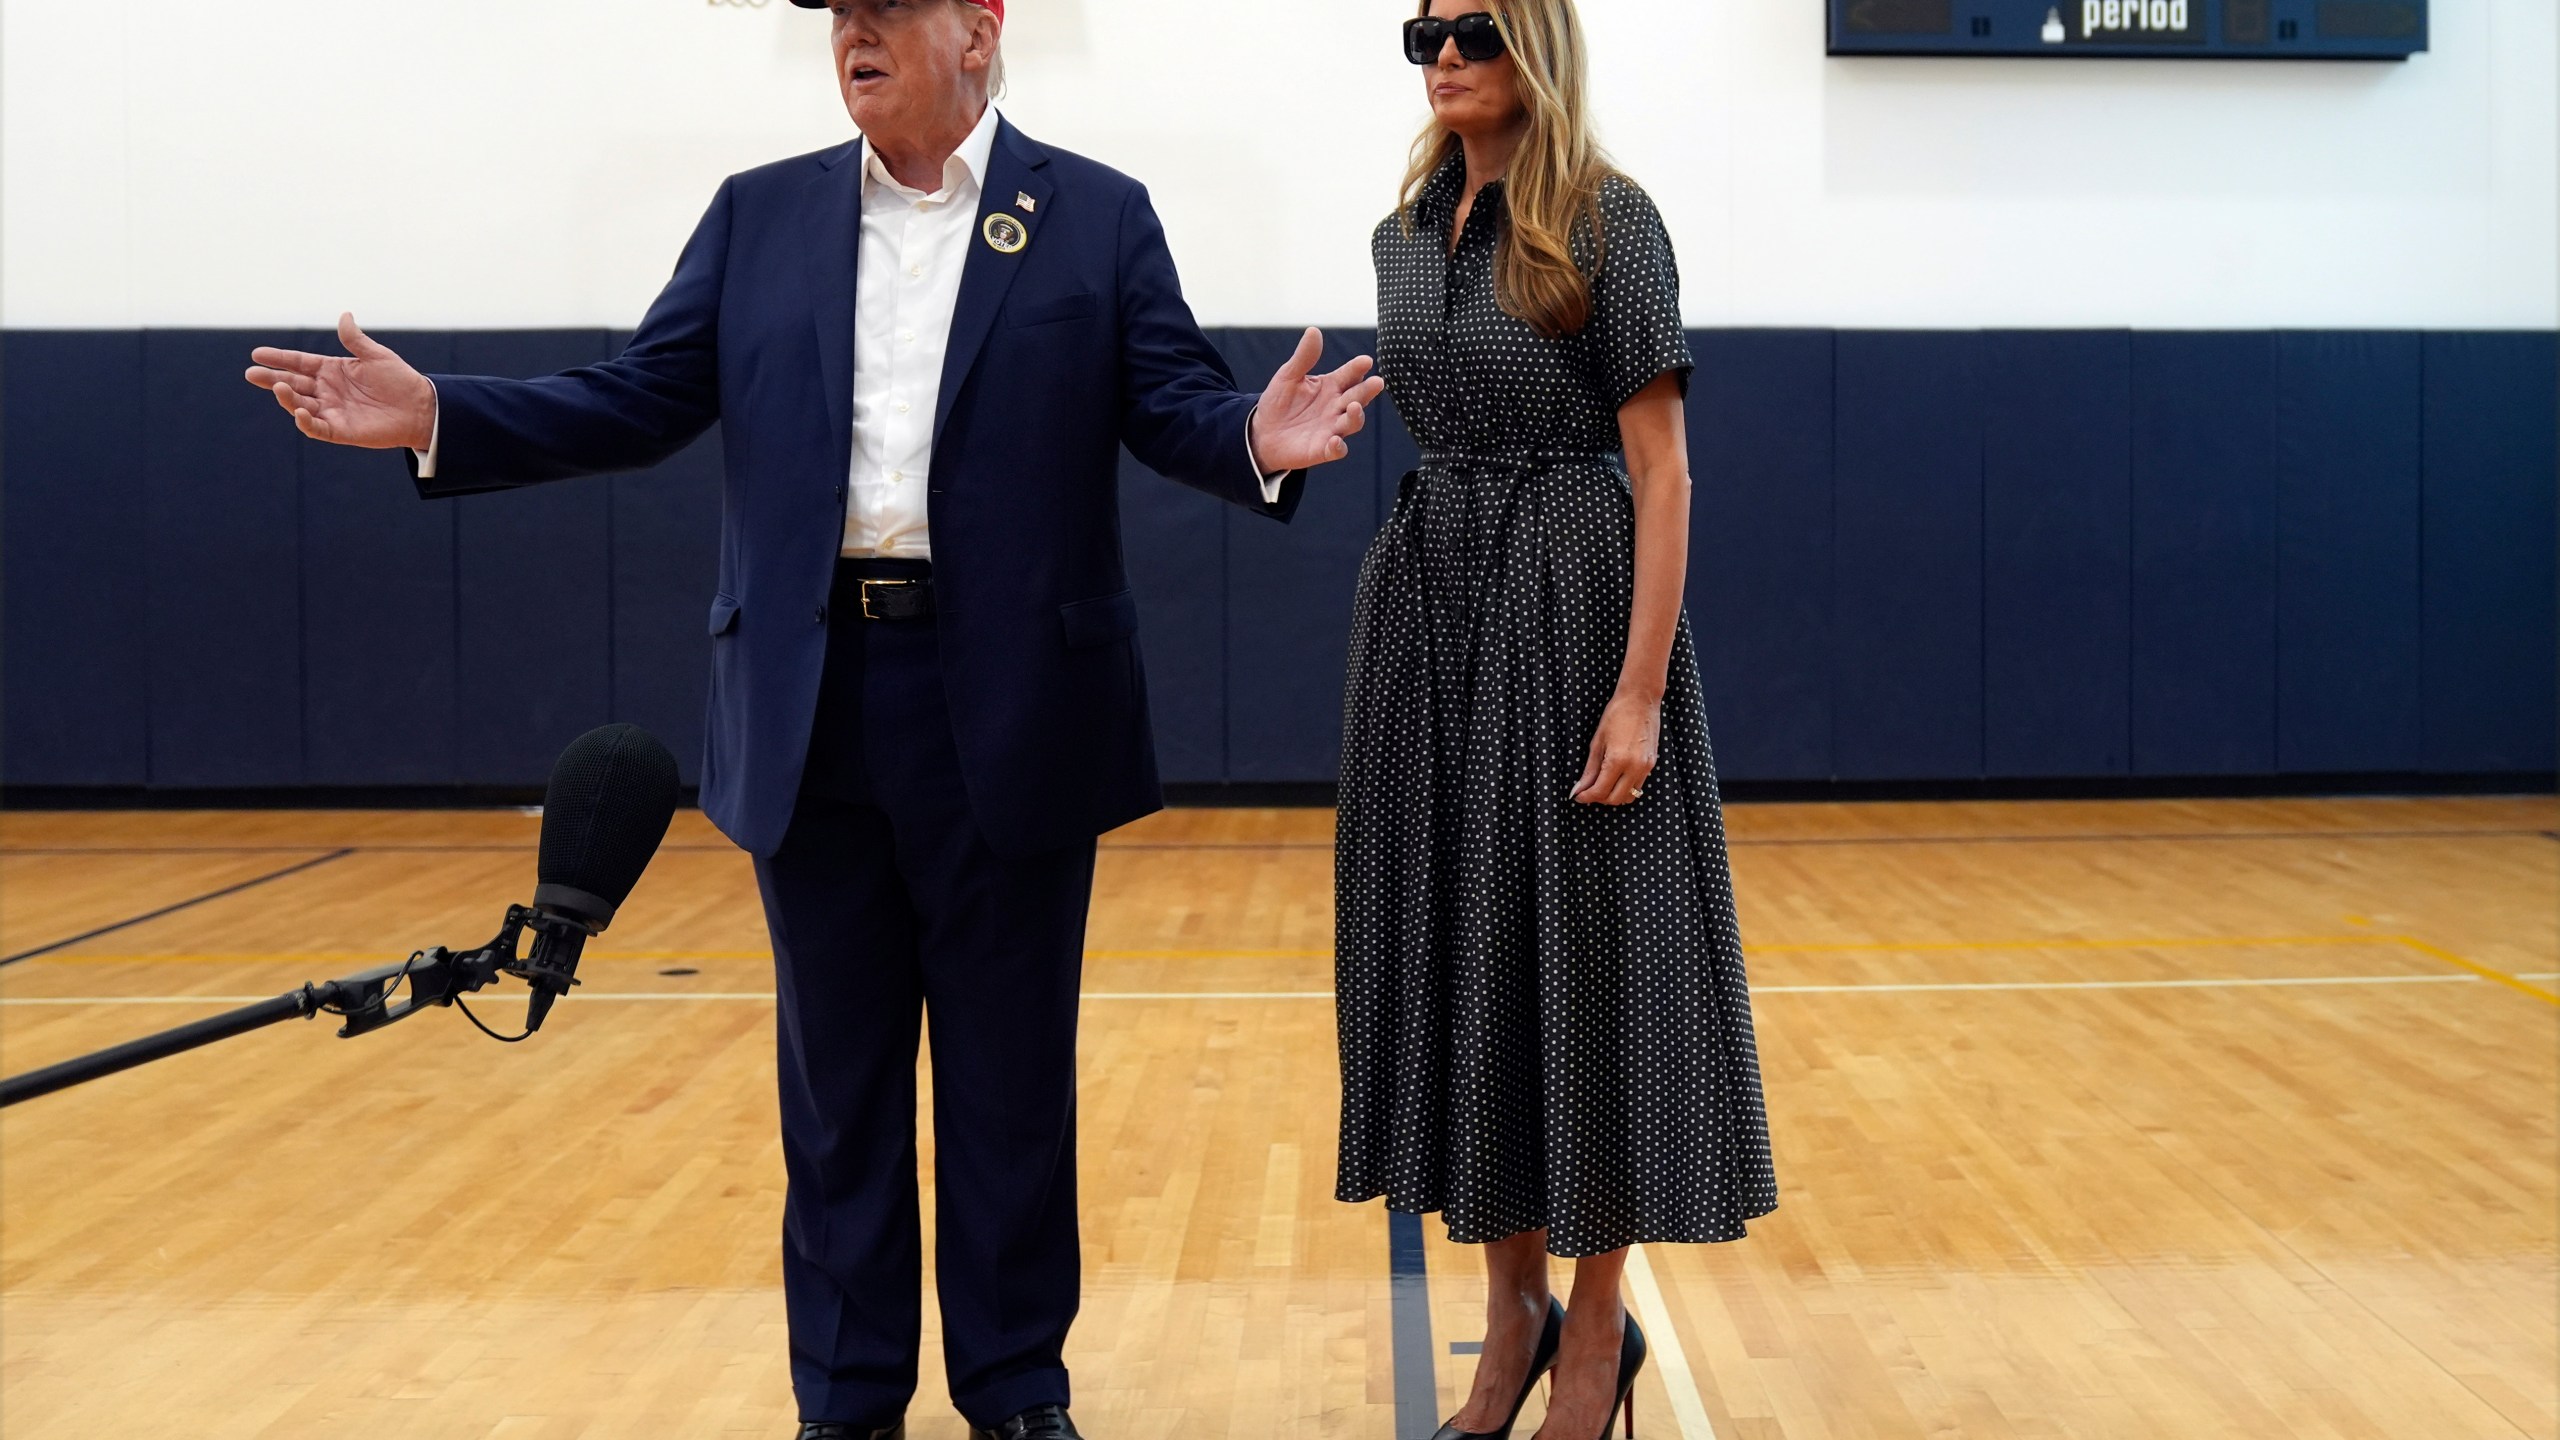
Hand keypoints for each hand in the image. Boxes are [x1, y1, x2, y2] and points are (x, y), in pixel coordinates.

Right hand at [244, 313, 436, 449]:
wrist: (421, 408)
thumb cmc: (400, 380)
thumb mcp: (376, 355)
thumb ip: (355, 339)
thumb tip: (344, 314)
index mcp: (332, 370)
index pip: (299, 363)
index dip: (279, 358)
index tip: (257, 353)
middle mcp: (327, 391)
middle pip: (293, 383)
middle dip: (272, 378)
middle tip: (251, 373)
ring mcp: (332, 411)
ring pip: (300, 404)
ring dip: (287, 397)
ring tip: (278, 386)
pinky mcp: (340, 430)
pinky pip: (317, 428)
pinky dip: (306, 422)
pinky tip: (298, 412)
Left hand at [1248, 327, 1387, 471]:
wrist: (1263, 433)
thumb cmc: (1279, 402)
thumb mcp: (1288, 376)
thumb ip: (1303, 357)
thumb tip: (1314, 330)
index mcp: (1331, 386)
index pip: (1349, 375)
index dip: (1358, 368)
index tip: (1366, 360)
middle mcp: (1337, 407)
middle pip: (1357, 397)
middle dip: (1367, 390)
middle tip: (1377, 382)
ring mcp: (1332, 428)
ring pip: (1353, 422)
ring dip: (1356, 416)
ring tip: (1354, 407)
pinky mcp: (1323, 450)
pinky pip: (1337, 450)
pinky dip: (1338, 447)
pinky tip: (1335, 440)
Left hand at [1571, 689, 1660, 805]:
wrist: (1641, 699)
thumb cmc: (1616, 715)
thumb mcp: (1597, 742)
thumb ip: (1589, 770)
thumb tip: (1579, 789)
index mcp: (1618, 761)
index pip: (1600, 791)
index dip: (1586, 797)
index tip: (1577, 796)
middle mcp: (1635, 767)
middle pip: (1615, 799)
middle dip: (1599, 798)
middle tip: (1588, 791)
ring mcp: (1646, 767)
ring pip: (1629, 796)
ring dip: (1614, 796)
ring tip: (1602, 784)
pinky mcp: (1652, 764)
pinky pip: (1638, 786)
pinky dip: (1625, 788)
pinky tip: (1615, 777)